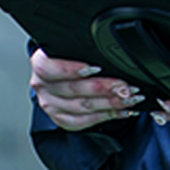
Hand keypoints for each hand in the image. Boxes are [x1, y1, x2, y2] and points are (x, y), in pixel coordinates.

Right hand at [29, 49, 143, 130]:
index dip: (72, 69)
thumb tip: (107, 50)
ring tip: (128, 98)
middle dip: (104, 87)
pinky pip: (85, 121)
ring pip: (83, 107)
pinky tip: (120, 110)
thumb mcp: (70, 49)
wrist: (59, 75)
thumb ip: (82, 49)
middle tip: (124, 86)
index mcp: (41, 64)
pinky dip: (106, 115)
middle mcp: (43, 87)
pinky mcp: (62, 120)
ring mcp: (51, 105)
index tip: (96, 68)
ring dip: (110, 103)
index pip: (50, 68)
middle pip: (74, 89)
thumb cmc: (68, 59)